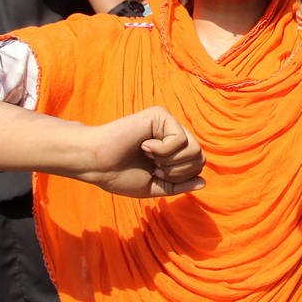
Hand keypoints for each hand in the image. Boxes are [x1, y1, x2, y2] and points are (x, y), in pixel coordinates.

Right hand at [74, 106, 206, 197]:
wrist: (97, 164)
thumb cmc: (120, 175)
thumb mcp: (156, 186)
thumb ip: (179, 185)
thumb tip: (204, 182)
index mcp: (174, 151)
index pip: (198, 166)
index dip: (179, 177)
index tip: (156, 174)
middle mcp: (174, 134)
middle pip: (200, 157)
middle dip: (176, 171)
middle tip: (153, 166)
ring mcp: (168, 123)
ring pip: (194, 149)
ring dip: (169, 162)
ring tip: (148, 156)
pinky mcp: (160, 115)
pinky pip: (180, 139)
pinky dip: (162, 150)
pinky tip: (144, 145)